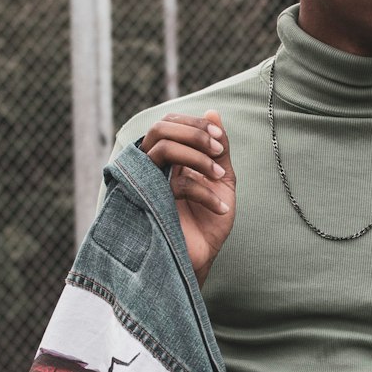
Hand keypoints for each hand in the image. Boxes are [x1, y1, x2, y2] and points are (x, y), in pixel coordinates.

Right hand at [141, 110, 235, 286]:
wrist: (202, 258)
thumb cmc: (208, 222)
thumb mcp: (221, 179)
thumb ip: (218, 148)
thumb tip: (212, 112)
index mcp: (168, 160)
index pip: (170, 123)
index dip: (195, 124)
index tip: (220, 140)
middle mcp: (153, 169)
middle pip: (160, 128)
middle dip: (194, 133)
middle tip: (218, 149)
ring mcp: (149, 185)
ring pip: (162, 148)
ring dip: (197, 155)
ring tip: (220, 175)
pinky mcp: (151, 204)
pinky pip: (177, 183)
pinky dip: (205, 192)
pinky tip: (221, 208)